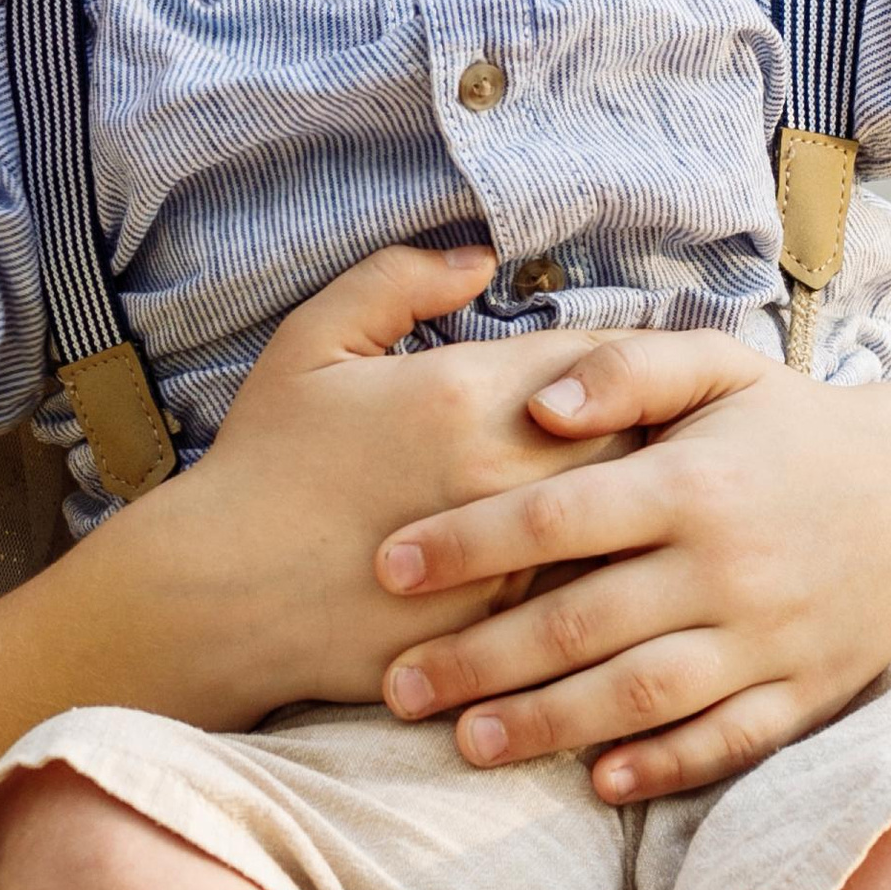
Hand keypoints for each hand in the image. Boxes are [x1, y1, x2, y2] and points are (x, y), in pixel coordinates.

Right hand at [159, 248, 634, 714]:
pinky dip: (611, 583)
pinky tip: (616, 577)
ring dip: (646, 512)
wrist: (214, 596)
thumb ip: (397, 279)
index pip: (604, 362)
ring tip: (659, 505)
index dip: (636, 366)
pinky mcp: (501, 632)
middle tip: (676, 434)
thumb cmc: (260, 464)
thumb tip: (480, 257)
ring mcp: (507, 560)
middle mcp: (500, 474)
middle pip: (640, 442)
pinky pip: (589, 602)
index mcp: (464, 393)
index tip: (643, 374)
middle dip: (660, 435)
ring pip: (627, 527)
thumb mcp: (311, 343)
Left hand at [371, 331, 890, 797]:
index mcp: (694, 481)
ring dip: (549, 726)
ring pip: (641, 696)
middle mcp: (728, 565)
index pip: (558, 514)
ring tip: (466, 744)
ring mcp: (769, 639)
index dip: (466, 543)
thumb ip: (625, 369)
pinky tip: (595, 782)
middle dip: (479, 660)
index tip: (385, 567)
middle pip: (582, 622)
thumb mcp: (720, 368)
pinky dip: (662, 766)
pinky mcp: (804, 695)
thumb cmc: (791, 427)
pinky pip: (725, 743)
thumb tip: (536, 404)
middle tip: (394, 687)